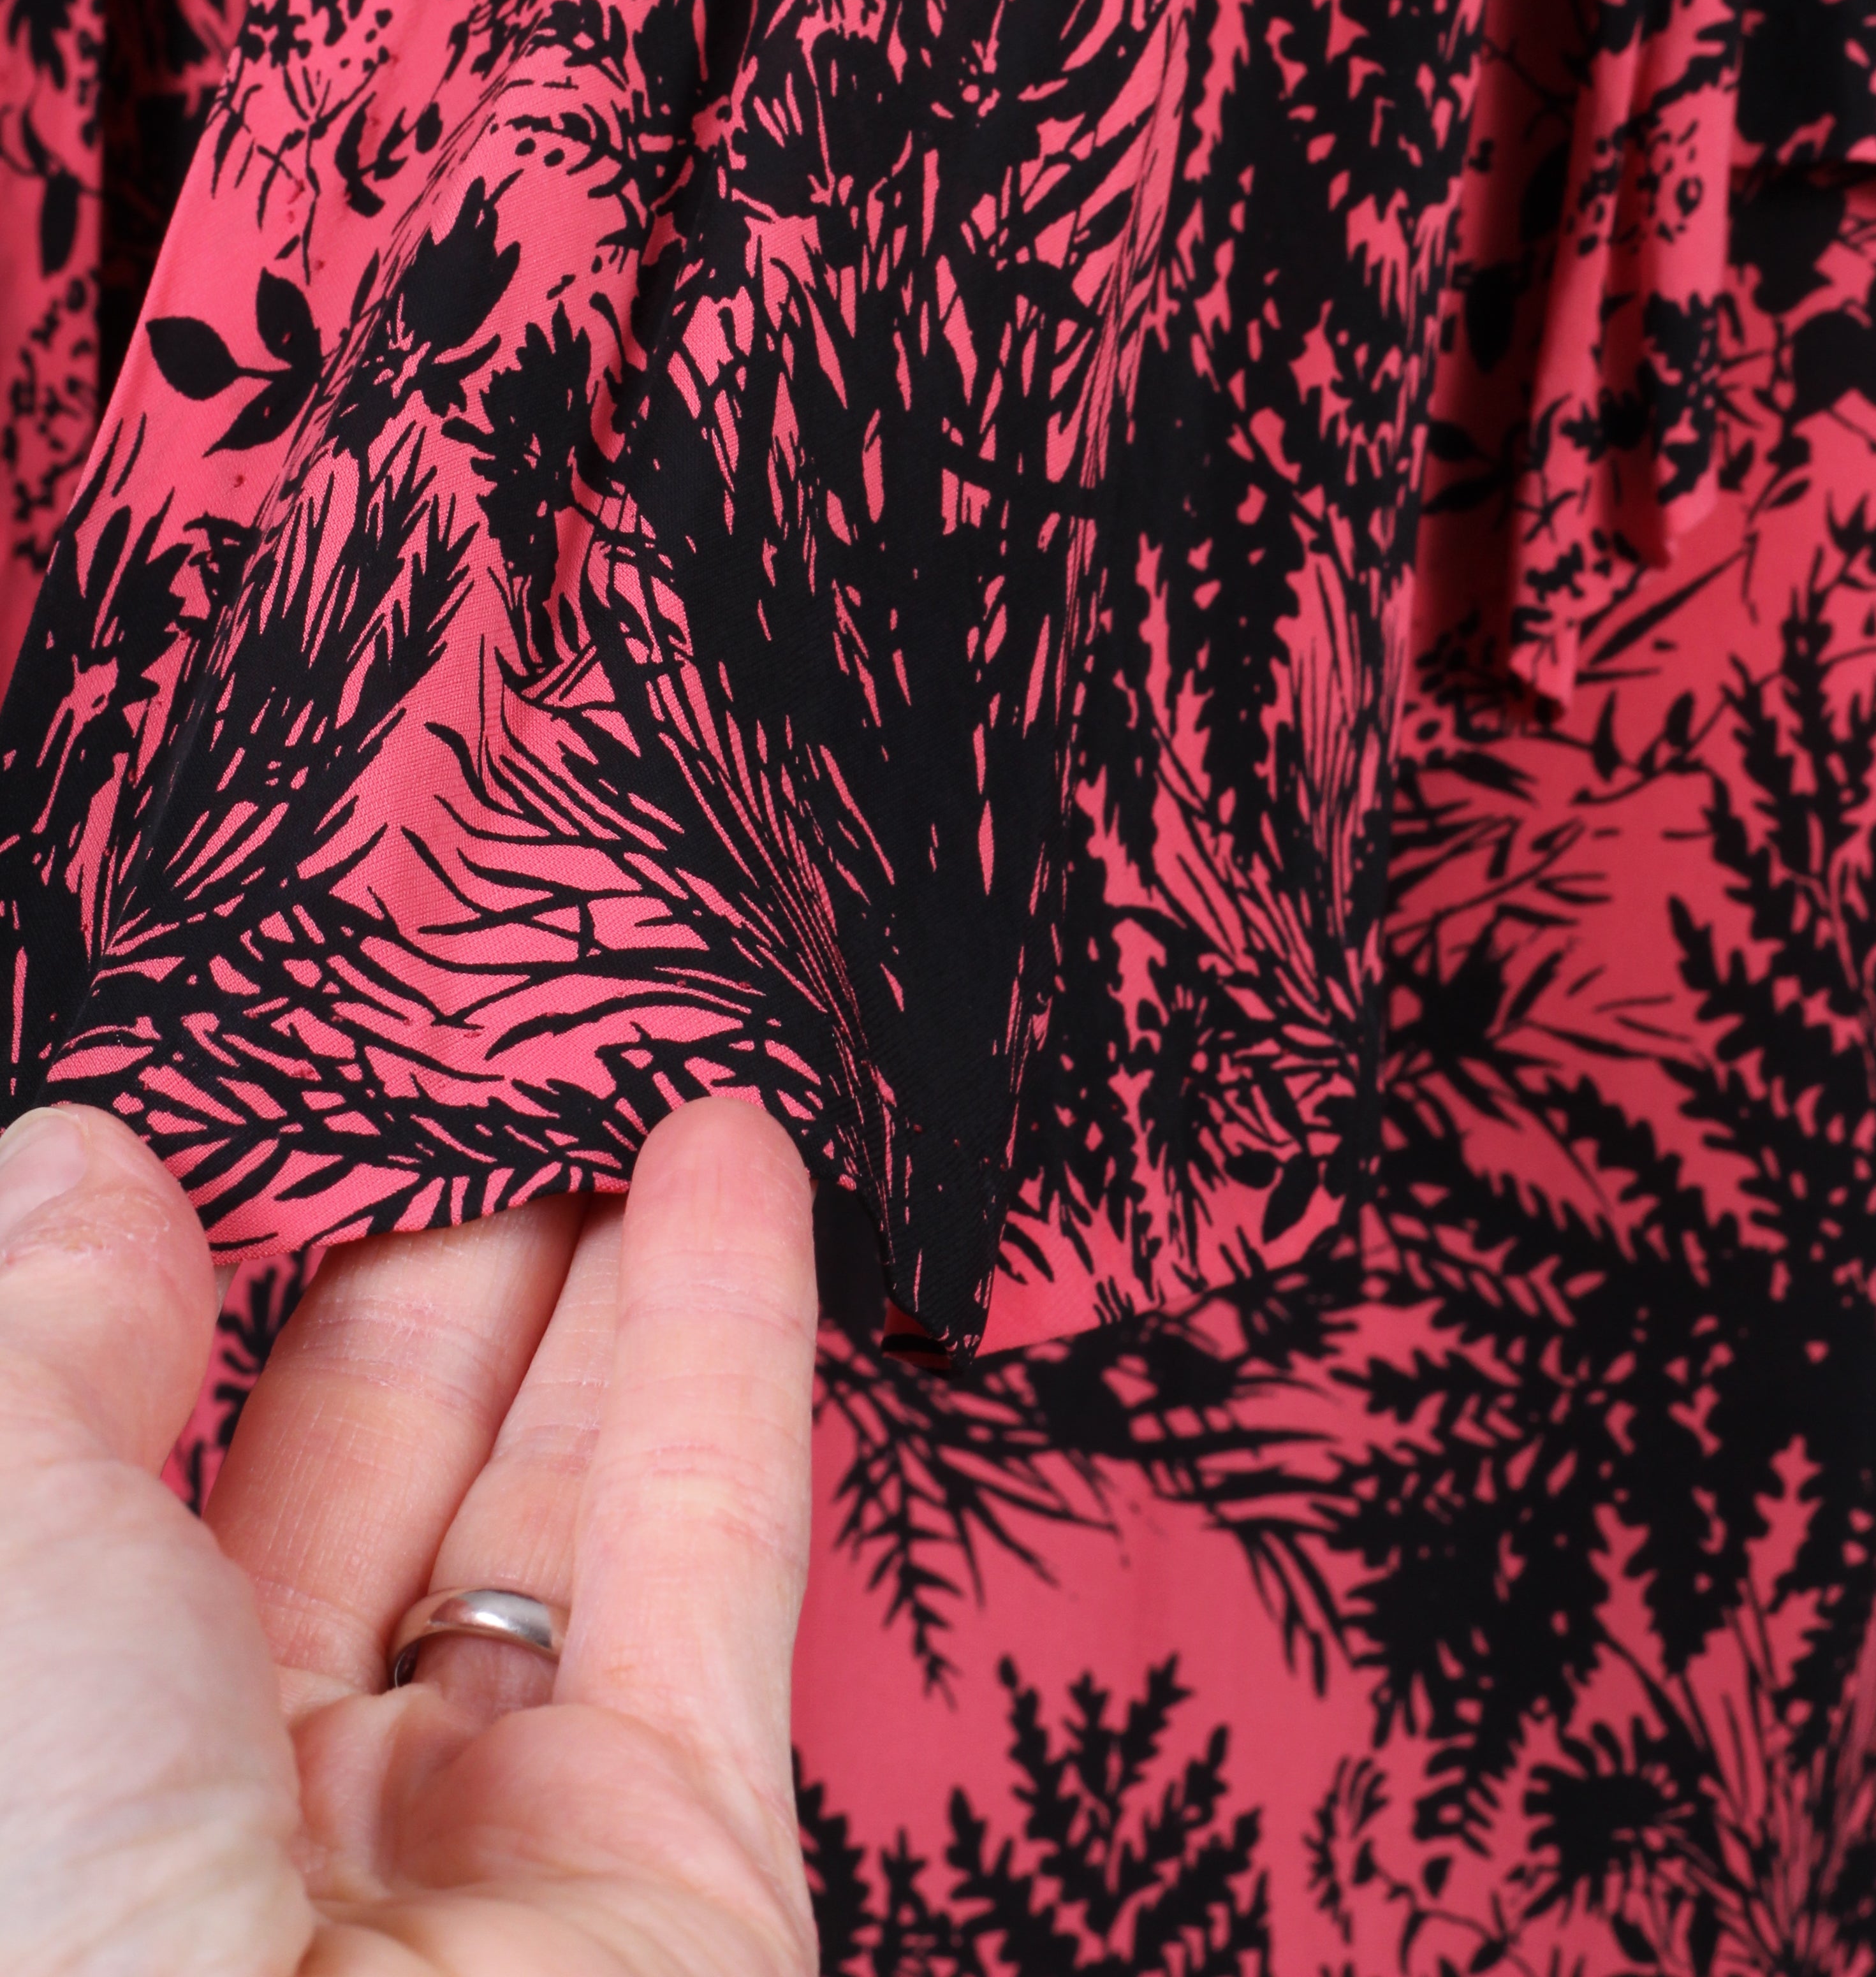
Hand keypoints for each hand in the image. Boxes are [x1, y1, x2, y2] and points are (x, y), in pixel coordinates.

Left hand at [0, 1095, 818, 1975]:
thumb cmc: (41, 1922)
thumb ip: (33, 1339)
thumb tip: (79, 1168)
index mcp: (32, 1789)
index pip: (86, 1514)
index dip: (146, 1299)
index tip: (214, 1110)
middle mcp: (217, 1846)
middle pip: (317, 1495)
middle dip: (384, 1263)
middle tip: (446, 1056)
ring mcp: (462, 1863)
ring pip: (531, 1506)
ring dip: (575, 1270)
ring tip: (602, 1060)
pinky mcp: (674, 1861)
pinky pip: (705, 1545)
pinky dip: (728, 1331)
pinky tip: (735, 1142)